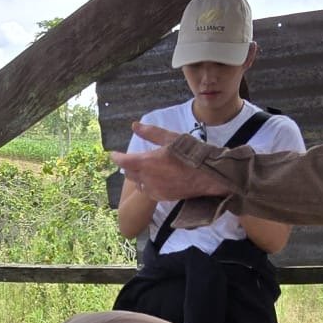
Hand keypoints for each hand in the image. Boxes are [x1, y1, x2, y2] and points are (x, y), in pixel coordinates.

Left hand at [112, 124, 226, 202]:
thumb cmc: (191, 153)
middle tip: (130, 159)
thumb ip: (150, 132)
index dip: (116, 157)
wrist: (209, 175)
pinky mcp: (162, 197)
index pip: (123, 161)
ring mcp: (154, 189)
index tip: (113, 154)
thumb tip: (134, 126)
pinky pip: (148, 191)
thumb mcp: (171, 138)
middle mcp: (147, 178)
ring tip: (144, 168)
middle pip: (129, 173)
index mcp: (147, 162)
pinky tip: (155, 179)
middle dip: (128, 165)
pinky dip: (147, 184)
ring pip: (138, 183)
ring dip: (138, 176)